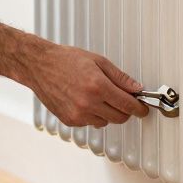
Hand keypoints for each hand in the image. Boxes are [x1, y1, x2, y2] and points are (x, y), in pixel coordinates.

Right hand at [24, 42, 149, 127]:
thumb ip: (120, 78)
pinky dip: (93, 115)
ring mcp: (78, 114)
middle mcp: (88, 103)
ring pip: (105, 122)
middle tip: (123, 100)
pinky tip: (84, 100)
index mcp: (98, 86)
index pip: (127, 105)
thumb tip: (137, 88)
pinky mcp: (70, 120)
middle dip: (125, 110)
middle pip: (119, 118)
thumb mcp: (98, 61)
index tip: (143, 109)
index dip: (139, 108)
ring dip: (108, 112)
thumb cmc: (66, 60)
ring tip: (97, 95)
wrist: (40, 66)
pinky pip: (90, 122)